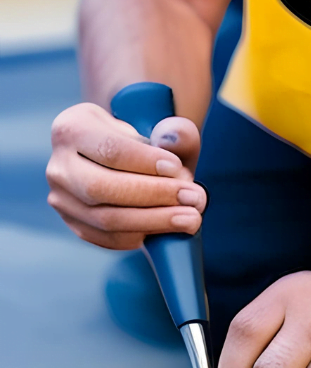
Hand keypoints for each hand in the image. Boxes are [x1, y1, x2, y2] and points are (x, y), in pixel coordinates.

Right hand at [47, 102, 206, 249]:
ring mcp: (63, 200)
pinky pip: (110, 239)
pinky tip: (171, 228)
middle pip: (102, 188)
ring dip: (155, 221)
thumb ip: (176, 131)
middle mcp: (59, 165)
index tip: (179, 169)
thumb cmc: (147, 146)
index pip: (109, 150)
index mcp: (72, 128)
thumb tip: (173, 137)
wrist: (129, 166)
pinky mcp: (77, 226)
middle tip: (195, 198)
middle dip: (154, 195)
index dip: (147, 163)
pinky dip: (144, 235)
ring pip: (106, 219)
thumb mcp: (163, 130)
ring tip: (192, 217)